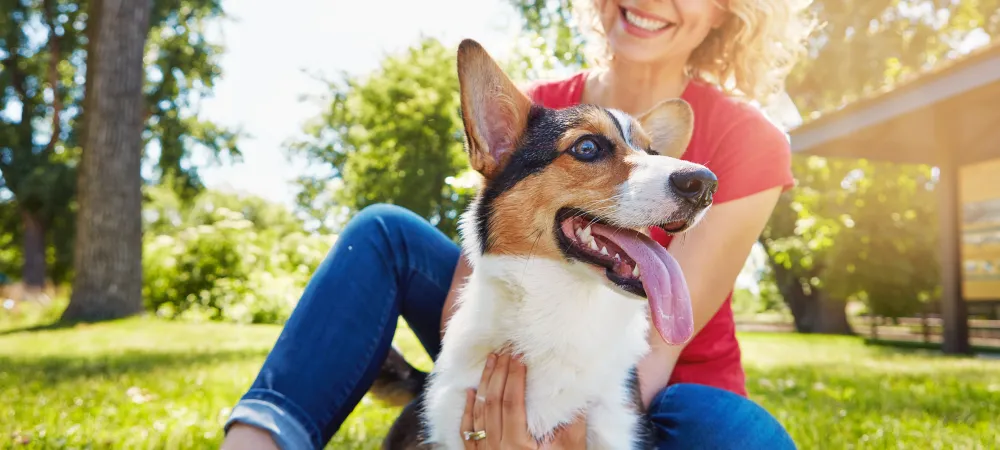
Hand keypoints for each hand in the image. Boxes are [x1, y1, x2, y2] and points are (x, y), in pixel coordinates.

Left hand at [460, 350, 587, 449]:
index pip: (512, 402)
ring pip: (479, 413)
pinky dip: (468, 410)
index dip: (514, 377)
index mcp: (518, 445)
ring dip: (484, 385)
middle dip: (498, 373)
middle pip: (493, 402)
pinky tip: (471, 393)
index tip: (518, 356)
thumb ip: (573, 426)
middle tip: (503, 350)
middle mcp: (497, 448)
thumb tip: (580, 396)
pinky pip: (468, 431)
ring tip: (490, 361)